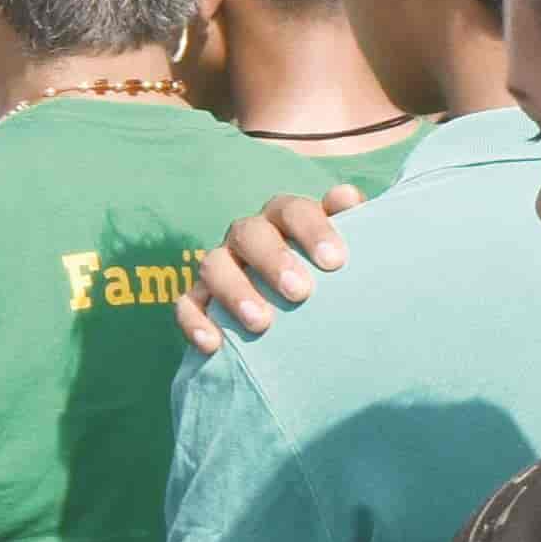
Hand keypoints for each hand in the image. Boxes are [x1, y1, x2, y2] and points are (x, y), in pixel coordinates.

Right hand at [174, 188, 363, 353]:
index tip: (335, 261)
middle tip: (299, 292)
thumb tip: (348, 196)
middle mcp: (248, 235)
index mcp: (284, 218)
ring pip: (212, 265)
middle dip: (273, 260)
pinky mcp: (200, 298)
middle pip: (249, 233)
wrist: (300, 306)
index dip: (312, 229)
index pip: (293, 210)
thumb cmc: (327, 273)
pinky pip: (187, 303)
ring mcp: (221, 265)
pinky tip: (214, 345)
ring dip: (234, 292)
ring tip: (261, 323)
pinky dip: (195, 321)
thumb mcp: (344, 249)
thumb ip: (353, 223)